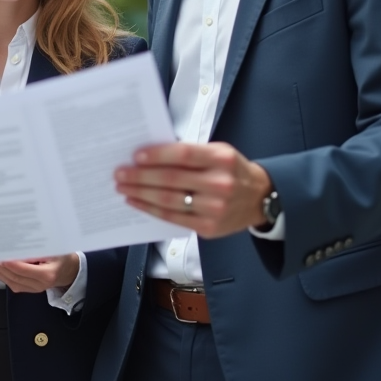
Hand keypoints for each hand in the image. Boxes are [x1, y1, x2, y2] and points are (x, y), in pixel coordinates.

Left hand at [0, 254, 79, 293]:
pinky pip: (12, 283)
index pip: (24, 269)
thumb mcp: (54, 249)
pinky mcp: (28, 289)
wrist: (68, 271)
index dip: (11, 263)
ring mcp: (33, 289)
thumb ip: (37, 250)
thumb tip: (17, 245)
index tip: (0, 255)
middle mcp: (39, 285)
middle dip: (0, 266)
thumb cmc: (62, 257)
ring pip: (11, 281)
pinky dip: (2, 275)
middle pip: (14, 276)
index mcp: (47, 274)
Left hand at [114, 142, 270, 237]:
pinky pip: (173, 218)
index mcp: (221, 159)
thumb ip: (190, 152)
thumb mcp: (218, 152)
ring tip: (123, 188)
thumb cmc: (232, 169)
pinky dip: (151, 210)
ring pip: (169, 201)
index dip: (157, 155)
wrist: (260, 198)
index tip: (136, 156)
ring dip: (141, 194)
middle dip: (141, 177)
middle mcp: (220, 184)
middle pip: (172, 179)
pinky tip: (137, 202)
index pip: (183, 155)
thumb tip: (150, 154)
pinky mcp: (209, 228)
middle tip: (120, 173)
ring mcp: (215, 208)